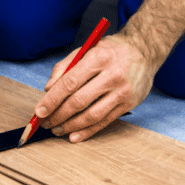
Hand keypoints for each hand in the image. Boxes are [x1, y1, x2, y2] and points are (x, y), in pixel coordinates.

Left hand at [35, 33, 155, 142]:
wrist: (145, 50)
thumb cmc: (110, 51)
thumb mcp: (86, 49)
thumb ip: (64, 67)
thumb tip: (48, 89)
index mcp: (98, 58)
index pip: (69, 82)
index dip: (52, 99)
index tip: (39, 111)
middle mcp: (112, 75)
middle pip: (79, 101)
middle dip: (58, 115)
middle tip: (45, 122)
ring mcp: (122, 91)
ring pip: (92, 115)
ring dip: (71, 126)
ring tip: (57, 129)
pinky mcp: (129, 104)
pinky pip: (105, 122)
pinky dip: (87, 131)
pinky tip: (74, 135)